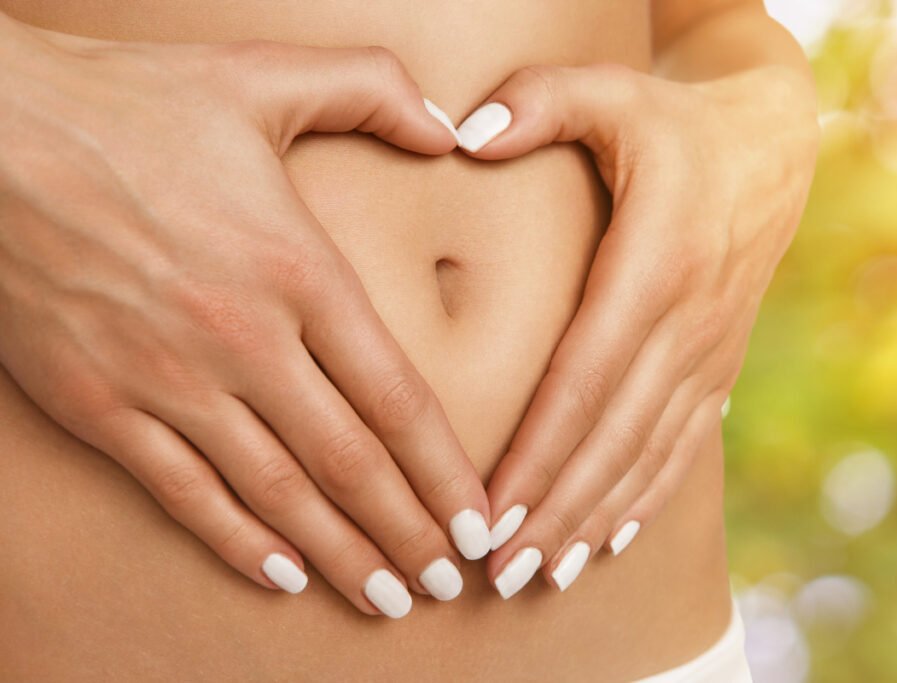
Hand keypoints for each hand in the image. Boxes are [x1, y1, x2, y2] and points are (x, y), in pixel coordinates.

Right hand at [0, 14, 488, 615]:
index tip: (479, 520)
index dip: (445, 472)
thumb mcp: (265, 77)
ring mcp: (167, 381)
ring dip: (339, 555)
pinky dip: (235, 540)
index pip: (397, 399)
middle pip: (349, 464)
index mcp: (296, 270)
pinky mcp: (99, 405)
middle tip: (448, 583)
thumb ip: (372, 90)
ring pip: (275, 494)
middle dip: (408, 533)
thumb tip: (450, 126)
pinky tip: (280, 575)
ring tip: (386, 598)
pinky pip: (183, 492)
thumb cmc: (129, 105)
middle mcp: (243, 340)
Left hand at [455, 62, 818, 596]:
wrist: (769, 150)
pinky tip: (606, 542)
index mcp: (656, 265)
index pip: (586, 380)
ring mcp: (708, 353)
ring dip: (592, 520)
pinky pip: (679, 447)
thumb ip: (541, 100)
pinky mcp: (716, 366)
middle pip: (613, 439)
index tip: (492, 511)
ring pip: (646, 456)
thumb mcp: (613, 90)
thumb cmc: (674, 121)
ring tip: (540, 573)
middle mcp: (687, 324)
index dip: (540, 453)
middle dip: (556, 511)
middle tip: (497, 572)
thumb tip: (463, 135)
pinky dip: (641, 499)